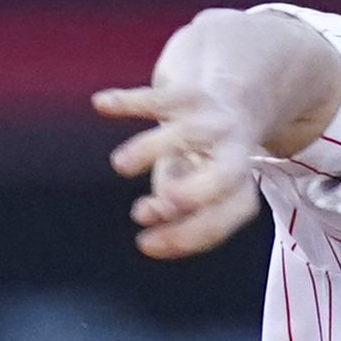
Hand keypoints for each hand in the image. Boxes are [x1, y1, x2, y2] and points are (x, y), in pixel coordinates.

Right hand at [94, 78, 271, 258]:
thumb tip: (150, 216)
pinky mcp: (190, 95)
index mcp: (239, 188)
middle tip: (155, 209)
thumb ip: (174, 205)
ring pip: (187, 134)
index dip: (185, 235)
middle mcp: (234, 154)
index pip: (219, 218)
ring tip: (119, 166)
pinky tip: (101, 103)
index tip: (144, 244)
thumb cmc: (203, 163)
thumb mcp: (191, 189)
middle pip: (223, 176)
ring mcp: (214, 122)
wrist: (230, 103)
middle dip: (191, 194)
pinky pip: (160, 97)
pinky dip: (130, 101)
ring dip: (153, 150)